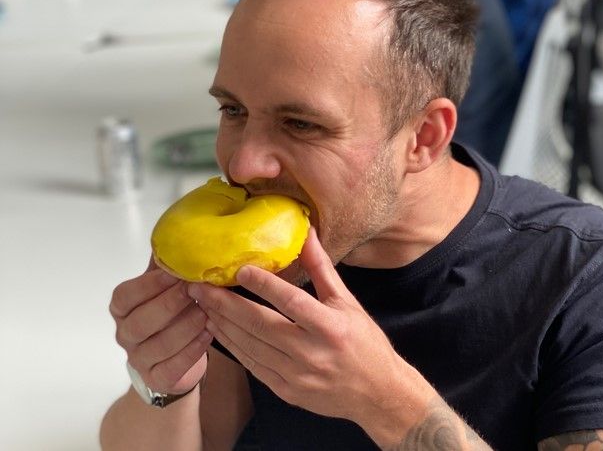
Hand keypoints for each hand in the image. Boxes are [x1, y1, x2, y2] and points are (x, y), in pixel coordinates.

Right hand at [109, 258, 211, 394]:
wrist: (177, 359)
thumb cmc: (173, 314)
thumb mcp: (166, 287)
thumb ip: (166, 264)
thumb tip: (177, 231)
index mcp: (123, 308)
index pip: (125, 296)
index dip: (149, 285)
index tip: (174, 273)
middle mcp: (125, 333)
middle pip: (139, 322)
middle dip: (170, 304)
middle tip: (196, 291)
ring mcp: (138, 358)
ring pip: (158, 345)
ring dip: (185, 327)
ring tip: (207, 313)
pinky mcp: (157, 378)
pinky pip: (172, 367)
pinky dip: (192, 351)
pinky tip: (209, 335)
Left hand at [188, 228, 433, 427]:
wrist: (378, 394)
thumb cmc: (365, 344)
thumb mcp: (347, 303)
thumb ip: (322, 269)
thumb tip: (307, 233)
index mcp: (331, 327)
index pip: (291, 302)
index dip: (264, 285)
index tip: (240, 269)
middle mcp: (312, 353)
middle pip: (261, 325)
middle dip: (226, 305)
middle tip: (200, 287)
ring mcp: (297, 376)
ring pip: (251, 347)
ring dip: (224, 325)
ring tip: (203, 305)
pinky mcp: (287, 391)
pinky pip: (253, 367)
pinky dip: (233, 348)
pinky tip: (219, 330)